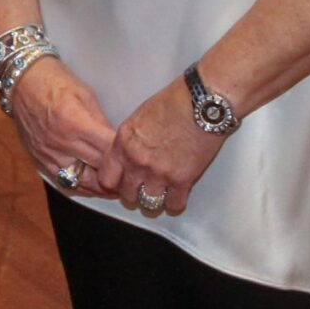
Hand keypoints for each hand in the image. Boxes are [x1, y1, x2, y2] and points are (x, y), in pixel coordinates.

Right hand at [8, 59, 119, 196]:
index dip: (125, 157)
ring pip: (81, 183)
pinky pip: (63, 182)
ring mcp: (48, 154)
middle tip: (132, 177)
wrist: (21, 81)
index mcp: (75, 123)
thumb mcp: (85, 94)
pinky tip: (92, 184)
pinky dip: (80, 185)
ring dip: (100, 187)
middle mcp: (60, 143)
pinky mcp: (38, 159)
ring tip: (115, 186)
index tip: (135, 158)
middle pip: (97, 170)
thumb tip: (115, 142)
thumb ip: (101, 122)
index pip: (108, 150)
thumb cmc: (55, 81)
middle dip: (117, 175)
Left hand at [98, 80, 227, 218]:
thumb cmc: (175, 102)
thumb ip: (131, 140)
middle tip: (143, 189)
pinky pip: (173, 205)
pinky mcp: (182, 180)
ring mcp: (158, 173)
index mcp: (124, 143)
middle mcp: (137, 162)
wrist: (202, 103)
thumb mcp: (139, 118)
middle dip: (134, 194)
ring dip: (154, 200)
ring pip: (148, 204)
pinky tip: (177, 195)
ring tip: (161, 194)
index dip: (115, 183)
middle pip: (127, 195)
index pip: (107, 178)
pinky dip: (175, 203)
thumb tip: (129, 154)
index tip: (122, 183)